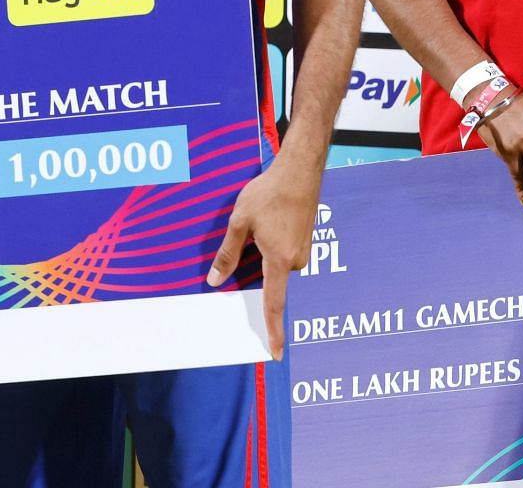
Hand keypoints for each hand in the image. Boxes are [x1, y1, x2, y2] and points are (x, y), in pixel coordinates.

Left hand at [205, 155, 320, 359]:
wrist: (300, 171)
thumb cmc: (269, 193)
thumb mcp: (240, 222)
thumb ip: (228, 253)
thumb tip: (216, 280)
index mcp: (280, 260)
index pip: (274, 304)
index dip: (273, 330)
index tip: (276, 352)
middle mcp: (297, 261)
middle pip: (270, 278)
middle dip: (256, 267)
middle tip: (252, 234)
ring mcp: (304, 250)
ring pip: (276, 263)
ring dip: (263, 251)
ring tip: (259, 221)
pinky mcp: (306, 240)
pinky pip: (284, 252)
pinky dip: (272, 243)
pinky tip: (269, 220)